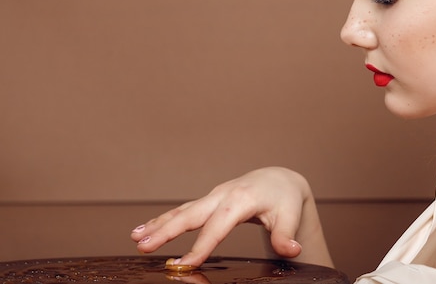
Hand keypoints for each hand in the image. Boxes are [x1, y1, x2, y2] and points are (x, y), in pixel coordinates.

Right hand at [130, 167, 331, 267]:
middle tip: (142, 246)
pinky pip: (183, 210)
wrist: (279, 180)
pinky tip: (146, 228)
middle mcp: (222, 195)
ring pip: (182, 210)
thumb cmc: (283, 199)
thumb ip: (286, 235)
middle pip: (190, 214)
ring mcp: (213, 196)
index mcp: (241, 200)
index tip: (183, 265)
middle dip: (165, 230)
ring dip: (158, 223)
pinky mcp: (209, 200)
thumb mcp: (289, 216)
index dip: (200, 247)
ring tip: (135, 238)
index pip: (217, 227)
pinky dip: (164, 219)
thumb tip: (292, 251)